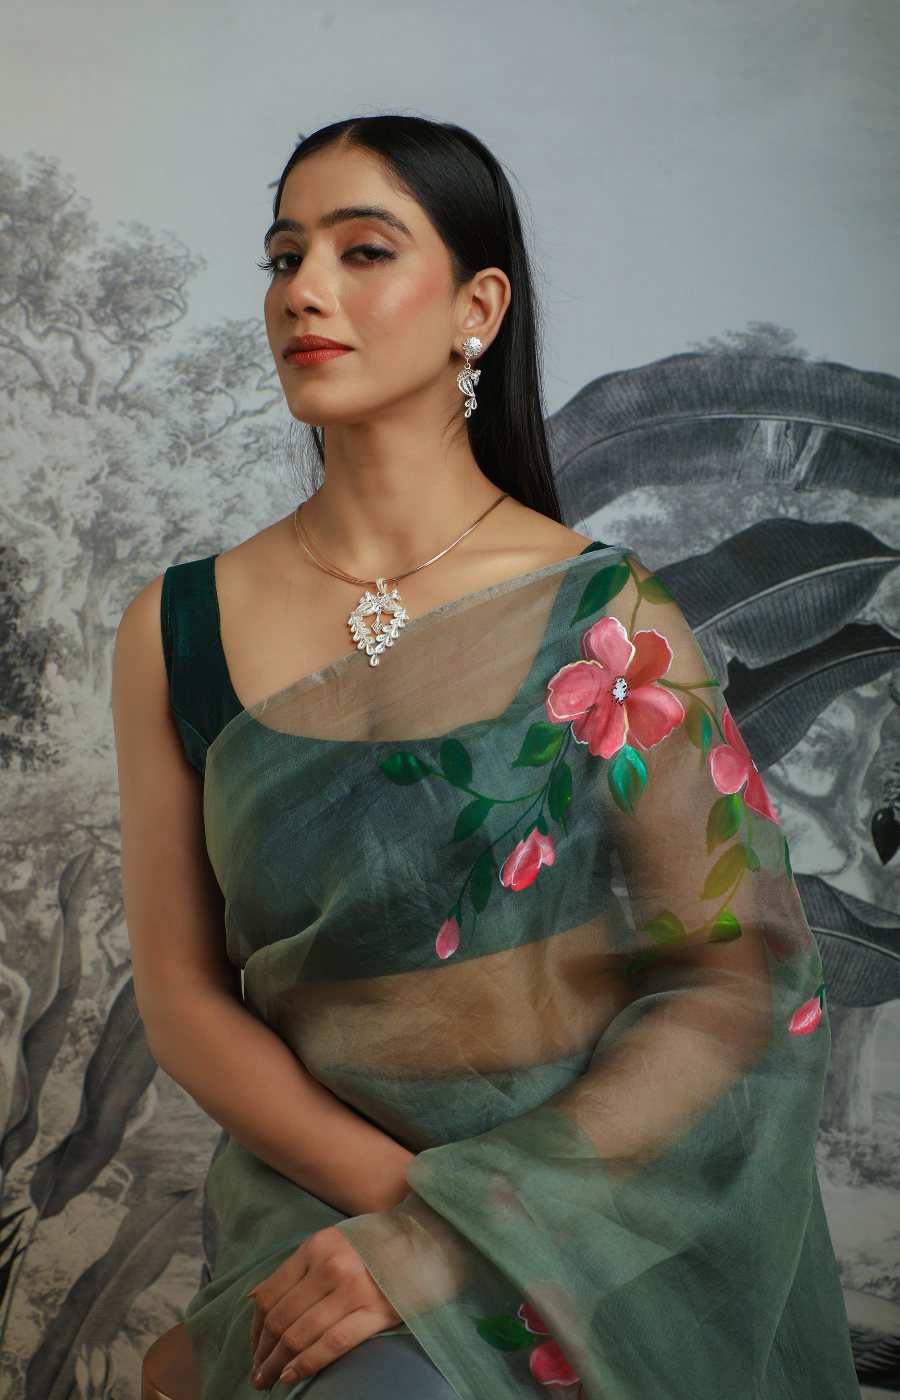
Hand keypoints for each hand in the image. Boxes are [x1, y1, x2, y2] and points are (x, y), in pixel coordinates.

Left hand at [249, 1226, 401, 1389]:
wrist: (428, 1237)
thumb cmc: (375, 1243)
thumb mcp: (331, 1242)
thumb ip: (297, 1268)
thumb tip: (254, 1296)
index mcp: (316, 1246)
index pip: (271, 1294)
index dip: (255, 1328)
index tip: (253, 1348)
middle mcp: (331, 1266)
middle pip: (281, 1319)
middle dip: (263, 1353)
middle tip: (257, 1374)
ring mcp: (353, 1289)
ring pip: (300, 1335)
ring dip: (278, 1364)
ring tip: (269, 1380)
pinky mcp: (376, 1311)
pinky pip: (332, 1344)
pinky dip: (307, 1364)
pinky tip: (292, 1376)